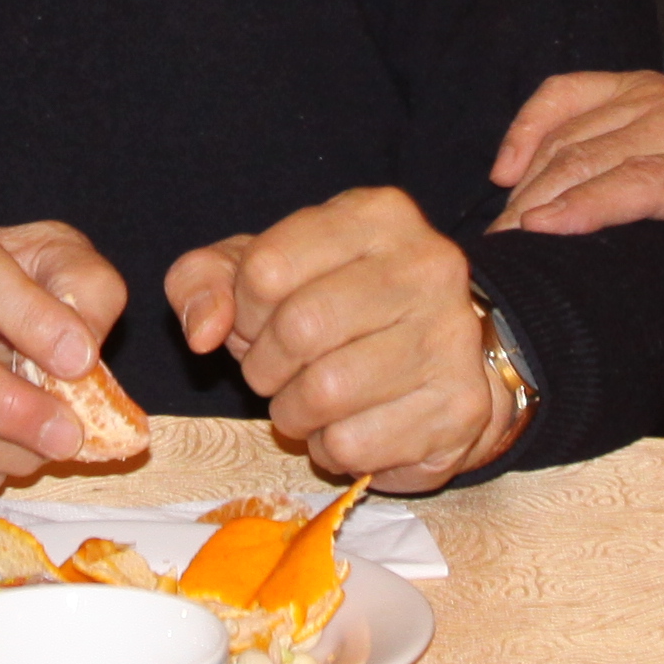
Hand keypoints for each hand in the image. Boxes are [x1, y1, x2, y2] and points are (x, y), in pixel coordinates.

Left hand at [168, 186, 507, 492]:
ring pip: (326, 393)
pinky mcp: (460, 407)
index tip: (257, 324)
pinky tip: (346, 426)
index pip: (267, 268)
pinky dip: (329, 448)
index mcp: (376, 215)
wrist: (440, 360)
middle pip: (299, 329)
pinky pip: (354, 445)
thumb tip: (202, 331)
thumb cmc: (336, 307)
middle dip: (265, 367)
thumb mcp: (264, 270)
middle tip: (276, 374)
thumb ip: (205, 280)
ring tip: (307, 403)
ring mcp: (452, 336)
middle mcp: (427, 265)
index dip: (243, 312)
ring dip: (293, 413)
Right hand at [491, 71, 663, 398]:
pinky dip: (534, 120)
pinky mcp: (647, 87)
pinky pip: (574, 90)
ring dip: (531, 170)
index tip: (536, 230)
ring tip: (501, 226)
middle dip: (542, 196)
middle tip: (499, 251)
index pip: (649, 180)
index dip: (589, 202)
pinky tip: (509, 164)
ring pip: (579, 124)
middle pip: (600, 150)